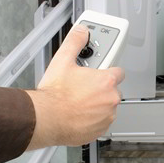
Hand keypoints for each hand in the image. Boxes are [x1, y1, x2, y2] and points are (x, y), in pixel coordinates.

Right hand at [25, 25, 124, 149]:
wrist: (45, 119)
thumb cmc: (54, 95)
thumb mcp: (62, 60)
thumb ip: (75, 42)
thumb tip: (81, 31)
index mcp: (106, 81)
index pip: (118, 72)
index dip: (107, 71)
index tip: (98, 71)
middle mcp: (110, 99)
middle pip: (111, 90)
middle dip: (99, 88)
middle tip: (82, 87)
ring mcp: (106, 116)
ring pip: (106, 106)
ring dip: (96, 104)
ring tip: (77, 101)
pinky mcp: (99, 130)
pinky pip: (100, 122)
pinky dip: (92, 118)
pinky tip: (78, 114)